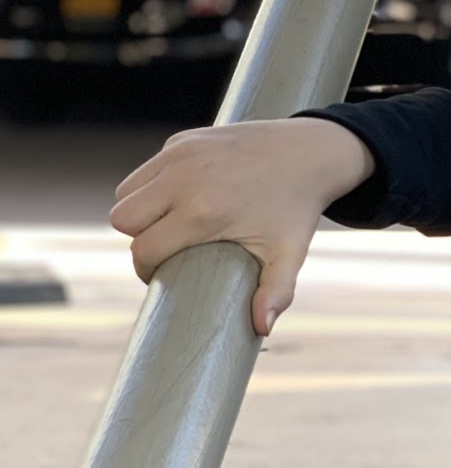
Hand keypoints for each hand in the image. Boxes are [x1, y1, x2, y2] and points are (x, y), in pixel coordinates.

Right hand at [109, 118, 375, 336]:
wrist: (311, 153)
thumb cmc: (297, 208)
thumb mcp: (289, 252)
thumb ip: (275, 292)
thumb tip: (261, 329)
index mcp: (203, 212)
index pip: (144, 249)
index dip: (146, 269)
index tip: (162, 275)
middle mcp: (183, 180)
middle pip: (123, 219)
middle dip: (139, 238)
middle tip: (166, 247)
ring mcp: (180, 155)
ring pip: (127, 192)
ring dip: (140, 210)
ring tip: (169, 223)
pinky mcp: (182, 139)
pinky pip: (147, 169)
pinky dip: (154, 184)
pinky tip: (183, 196)